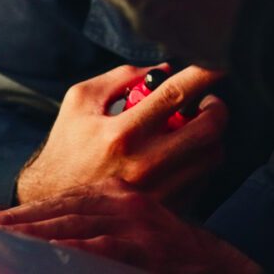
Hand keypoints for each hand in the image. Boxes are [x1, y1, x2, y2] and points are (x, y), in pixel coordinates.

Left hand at [0, 179, 261, 273]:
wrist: (216, 265)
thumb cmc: (171, 252)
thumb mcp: (134, 228)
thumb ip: (101, 226)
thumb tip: (57, 238)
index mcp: (116, 193)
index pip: (61, 200)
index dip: (24, 212)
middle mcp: (121, 200)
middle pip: (58, 208)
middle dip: (17, 221)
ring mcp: (131, 222)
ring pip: (71, 223)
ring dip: (31, 233)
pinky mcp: (140, 245)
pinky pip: (97, 246)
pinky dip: (69, 247)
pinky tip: (46, 251)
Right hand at [15, 62, 227, 207]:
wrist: (54, 203)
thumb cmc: (68, 146)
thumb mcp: (81, 101)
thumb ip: (122, 77)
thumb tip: (166, 69)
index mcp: (122, 134)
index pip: (175, 95)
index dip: (204, 74)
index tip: (219, 61)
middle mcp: (144, 165)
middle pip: (208, 130)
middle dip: (216, 108)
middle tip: (206, 102)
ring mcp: (159, 193)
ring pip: (211, 156)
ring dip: (209, 136)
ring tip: (189, 130)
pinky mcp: (167, 211)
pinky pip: (203, 179)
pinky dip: (198, 161)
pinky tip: (178, 156)